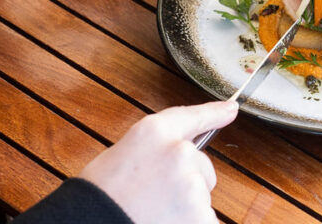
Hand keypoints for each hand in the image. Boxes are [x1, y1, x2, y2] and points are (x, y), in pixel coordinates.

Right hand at [79, 101, 238, 223]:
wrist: (91, 222)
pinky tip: (164, 222)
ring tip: (152, 213)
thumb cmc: (99, 196)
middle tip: (152, 197)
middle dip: (187, 183)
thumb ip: (157, 148)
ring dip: (187, 207)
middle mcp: (179, 152)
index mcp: (155, 132)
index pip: (193, 117)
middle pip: (202, 168)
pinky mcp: (200, 216)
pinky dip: (191, 223)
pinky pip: (206, 219)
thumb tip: (185, 148)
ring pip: (203, 196)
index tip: (230, 109)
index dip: (214, 114)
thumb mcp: (123, 156)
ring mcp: (192, 185)